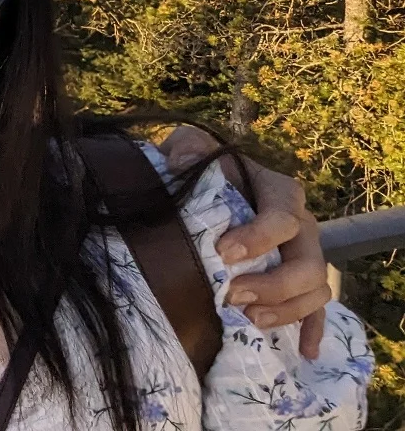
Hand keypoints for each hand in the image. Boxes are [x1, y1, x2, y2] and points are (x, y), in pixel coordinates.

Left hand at [160, 125, 331, 358]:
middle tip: (232, 295)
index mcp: (280, 193)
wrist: (209, 189)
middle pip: (309, 263)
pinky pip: (317, 309)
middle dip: (274, 284)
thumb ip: (187, 146)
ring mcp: (305, 256)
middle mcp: (303, 226)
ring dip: (287, 310)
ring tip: (249, 319)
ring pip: (316, 290)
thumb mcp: (191, 147)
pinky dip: (313, 330)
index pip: (283, 217)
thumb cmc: (204, 169)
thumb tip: (180, 160)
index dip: (258, 238)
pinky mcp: (299, 282)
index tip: (223, 253)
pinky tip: (305, 351)